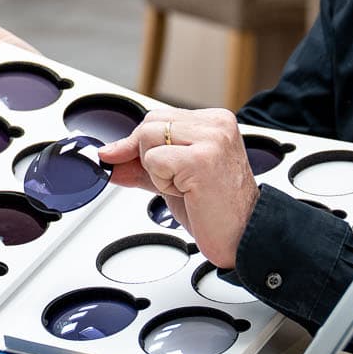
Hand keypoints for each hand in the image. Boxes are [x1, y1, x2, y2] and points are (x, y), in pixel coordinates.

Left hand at [98, 108, 256, 268]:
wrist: (243, 237)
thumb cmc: (217, 210)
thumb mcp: (175, 178)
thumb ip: (143, 164)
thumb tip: (110, 157)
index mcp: (214, 122)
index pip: (158, 117)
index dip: (139, 143)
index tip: (131, 161)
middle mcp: (215, 125)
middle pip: (149, 123)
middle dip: (147, 157)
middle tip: (174, 182)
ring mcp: (211, 140)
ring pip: (147, 138)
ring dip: (156, 171)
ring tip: (184, 187)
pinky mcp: (201, 159)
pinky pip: (154, 160)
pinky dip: (161, 181)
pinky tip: (186, 192)